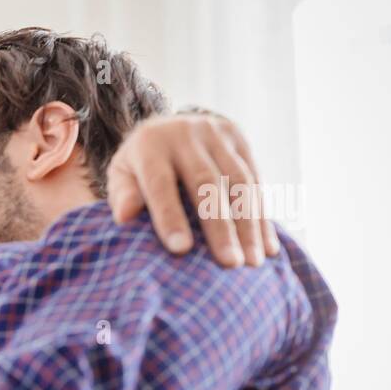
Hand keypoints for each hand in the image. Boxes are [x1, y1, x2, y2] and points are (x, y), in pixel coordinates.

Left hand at [106, 112, 277, 266]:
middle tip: (229, 264)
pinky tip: (268, 247)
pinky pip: (257, 181)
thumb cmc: (140, 166)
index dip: (170, 216)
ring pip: (239, 182)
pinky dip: (263, 217)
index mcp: (150, 145)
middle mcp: (186, 134)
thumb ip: (123, 194)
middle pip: (207, 183)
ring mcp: (217, 134)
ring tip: (252, 262)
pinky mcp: (241, 140)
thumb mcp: (122, 174)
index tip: (180, 250)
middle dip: (220, 226)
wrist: (169, 125)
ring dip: (249, 225)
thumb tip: (125, 216)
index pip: (161, 183)